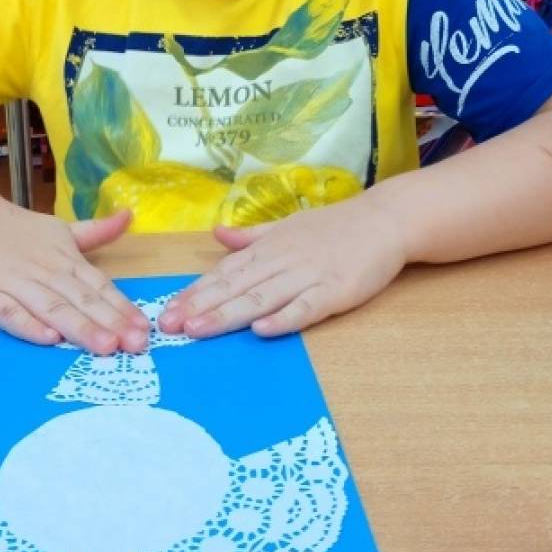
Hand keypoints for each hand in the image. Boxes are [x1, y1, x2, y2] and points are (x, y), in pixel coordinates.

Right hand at [0, 197, 148, 353]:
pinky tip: (49, 339)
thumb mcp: (60, 229)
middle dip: (110, 322)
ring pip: (51, 307)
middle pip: (81, 299)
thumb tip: (129, 216)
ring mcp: (15, 283)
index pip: (100, 286)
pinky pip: (9, 312)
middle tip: (135, 344)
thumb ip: (96, 231)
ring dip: (79, 327)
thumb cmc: (17, 231)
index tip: (144, 328)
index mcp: (66, 259)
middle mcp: (45, 271)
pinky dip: (28, 325)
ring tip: (105, 346)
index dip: (122, 308)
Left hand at [158, 192, 407, 338]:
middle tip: (168, 326)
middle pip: (234, 288)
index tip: (167, 311)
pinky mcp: (334, 291)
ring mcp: (308, 276)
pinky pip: (305, 308)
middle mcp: (281, 261)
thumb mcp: (288, 225)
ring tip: (198, 330)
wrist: (385, 220)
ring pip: (261, 298)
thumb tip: (217, 235)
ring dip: (227, 315)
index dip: (194, 293)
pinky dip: (283, 319)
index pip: (224, 274)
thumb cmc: (335, 226)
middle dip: (199, 308)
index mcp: (268, 248)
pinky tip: (261, 331)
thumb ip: (252, 236)